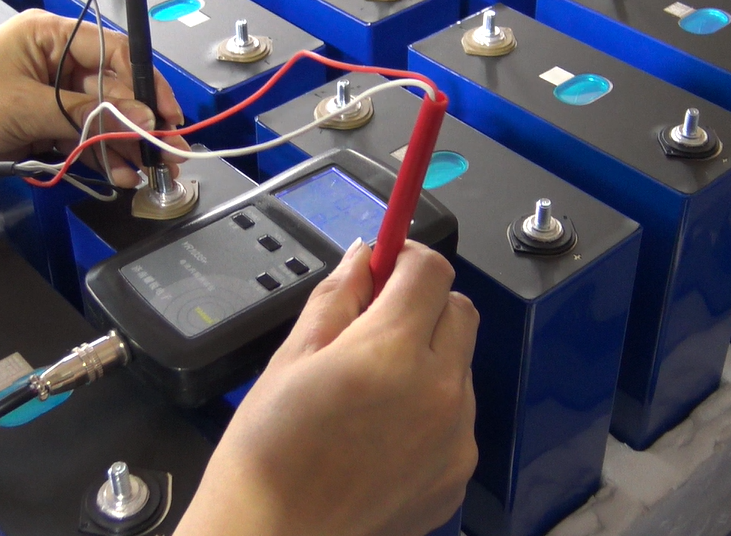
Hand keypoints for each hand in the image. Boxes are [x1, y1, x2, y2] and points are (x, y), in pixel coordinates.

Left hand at [0, 9, 188, 187]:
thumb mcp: (27, 107)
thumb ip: (89, 113)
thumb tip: (142, 118)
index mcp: (48, 35)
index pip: (114, 53)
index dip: (146, 85)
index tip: (168, 117)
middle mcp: (51, 60)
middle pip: (111, 88)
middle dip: (139, 122)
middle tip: (168, 152)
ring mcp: (44, 94)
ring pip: (98, 118)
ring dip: (121, 145)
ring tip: (145, 172)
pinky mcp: (35, 124)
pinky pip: (78, 137)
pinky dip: (96, 156)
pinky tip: (117, 175)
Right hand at [175, 240, 478, 535]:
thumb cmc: (269, 458)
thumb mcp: (290, 358)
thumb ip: (337, 297)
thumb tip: (363, 257)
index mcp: (394, 351)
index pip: (431, 270)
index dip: (405, 259)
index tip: (384, 267)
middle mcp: (439, 390)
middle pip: (459, 311)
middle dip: (422, 304)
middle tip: (372, 326)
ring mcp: (456, 436)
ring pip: (460, 365)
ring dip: (428, 358)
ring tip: (369, 391)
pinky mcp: (458, 473)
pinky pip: (457, 417)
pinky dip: (429, 410)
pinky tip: (381, 432)